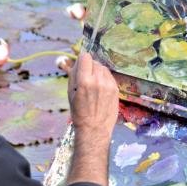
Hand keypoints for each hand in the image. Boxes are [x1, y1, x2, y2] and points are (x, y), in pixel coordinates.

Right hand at [65, 53, 118, 185]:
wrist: (94, 129)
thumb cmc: (79, 112)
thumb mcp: (70, 93)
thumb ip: (74, 75)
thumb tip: (77, 61)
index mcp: (84, 81)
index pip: (85, 57)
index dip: (82, 60)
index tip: (81, 66)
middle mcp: (98, 80)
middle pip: (95, 62)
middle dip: (89, 67)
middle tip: (86, 78)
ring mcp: (109, 84)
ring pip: (103, 68)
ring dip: (98, 72)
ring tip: (94, 85)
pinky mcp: (116, 89)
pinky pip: (109, 76)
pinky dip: (104, 79)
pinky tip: (100, 89)